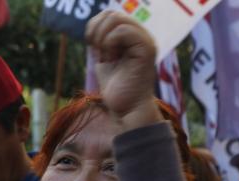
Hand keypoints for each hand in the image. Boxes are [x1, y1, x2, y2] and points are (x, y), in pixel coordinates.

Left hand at [85, 11, 162, 130]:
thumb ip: (101, 42)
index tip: (92, 46)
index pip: (109, 14)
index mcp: (132, 36)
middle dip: (96, 31)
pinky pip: (123, 30)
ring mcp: (145, 40)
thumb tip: (93, 25)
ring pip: (116, 18)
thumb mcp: (104, 60)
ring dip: (102, 38)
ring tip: (107, 56)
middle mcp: (141, 35)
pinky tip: (112, 58)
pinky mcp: (146, 49)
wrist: (126, 108)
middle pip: (111, 13)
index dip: (94, 26)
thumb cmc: (116, 89)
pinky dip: (109, 43)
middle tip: (98, 52)